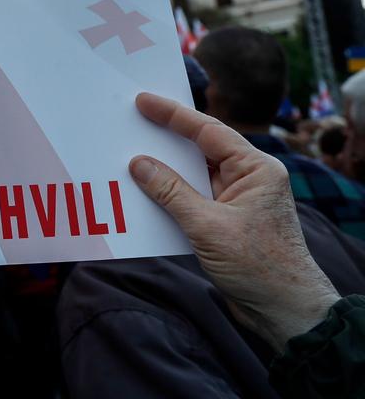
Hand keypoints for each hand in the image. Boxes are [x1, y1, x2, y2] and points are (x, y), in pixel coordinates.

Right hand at [130, 92, 339, 351]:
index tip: (143, 101)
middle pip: (200, 148)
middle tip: (132, 122)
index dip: (174, 114)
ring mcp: (237, 200)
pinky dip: (168, 195)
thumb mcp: (208, 226)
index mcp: (256, 169)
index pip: (209, 131)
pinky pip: (191, 197)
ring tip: (129, 155)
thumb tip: (139, 164)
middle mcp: (249, 178)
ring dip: (164, 170)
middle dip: (166, 138)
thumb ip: (171, 192)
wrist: (284, 312)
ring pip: (193, 174)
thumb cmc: (258, 266)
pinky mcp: (226, 221)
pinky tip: (144, 193)